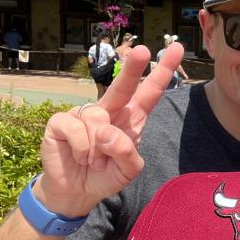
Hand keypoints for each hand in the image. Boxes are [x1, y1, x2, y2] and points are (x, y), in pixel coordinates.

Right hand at [33, 42, 185, 217]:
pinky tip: (80, 158)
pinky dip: (82, 149)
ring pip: (97, 118)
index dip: (163, 70)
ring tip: (94, 162)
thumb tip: (107, 133)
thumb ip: (127, 152)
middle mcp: (110, 109)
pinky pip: (75, 128)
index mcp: (132, 117)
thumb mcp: (128, 169)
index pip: (150, 90)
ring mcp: (84, 113)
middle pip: (123, 85)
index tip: (177, 48)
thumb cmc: (106, 174)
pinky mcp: (61, 121)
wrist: (77, 191)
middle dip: (132, 68)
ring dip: (98, 148)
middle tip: (141, 50)